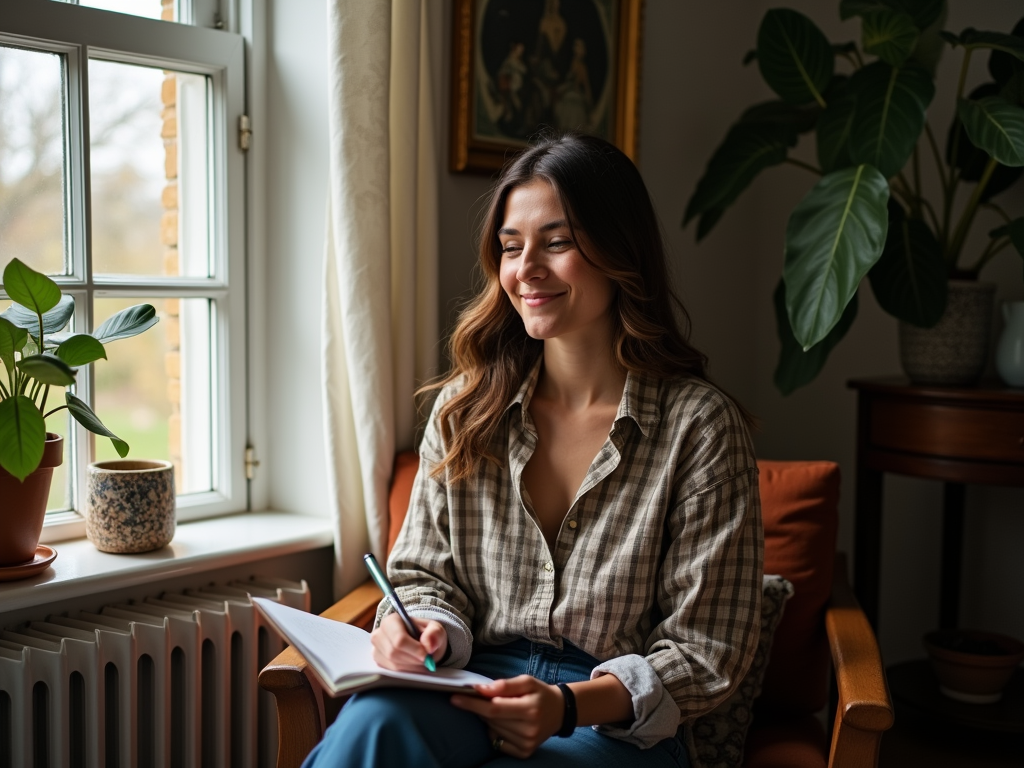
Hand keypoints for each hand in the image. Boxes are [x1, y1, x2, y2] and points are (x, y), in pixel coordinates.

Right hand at [370, 613, 446, 671]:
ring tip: (421, 661)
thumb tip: (429, 645)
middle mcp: (380, 633)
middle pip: (394, 653)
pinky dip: (406, 671)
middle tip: (426, 660)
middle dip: (413, 659)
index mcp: (392, 620)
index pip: (399, 639)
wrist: (421, 644)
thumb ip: (434, 634)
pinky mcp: (378, 661)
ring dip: (411, 666)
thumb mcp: (436, 629)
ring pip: (393, 663)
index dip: (414, 650)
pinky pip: (391, 671)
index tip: (426, 655)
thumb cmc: (427, 635)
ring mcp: (376, 648)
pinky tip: (413, 665)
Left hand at [450, 675, 564, 757]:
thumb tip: (481, 689)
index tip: (455, 698)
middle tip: (481, 698)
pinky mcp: (524, 753)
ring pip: (493, 730)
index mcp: (530, 709)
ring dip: (488, 719)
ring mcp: (527, 744)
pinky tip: (506, 723)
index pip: (494, 709)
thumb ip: (504, 685)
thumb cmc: (540, 693)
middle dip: (480, 708)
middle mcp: (529, 730)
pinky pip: (498, 742)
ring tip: (502, 710)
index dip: (473, 704)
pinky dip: (495, 731)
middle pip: (492, 720)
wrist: (560, 712)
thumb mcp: (526, 681)